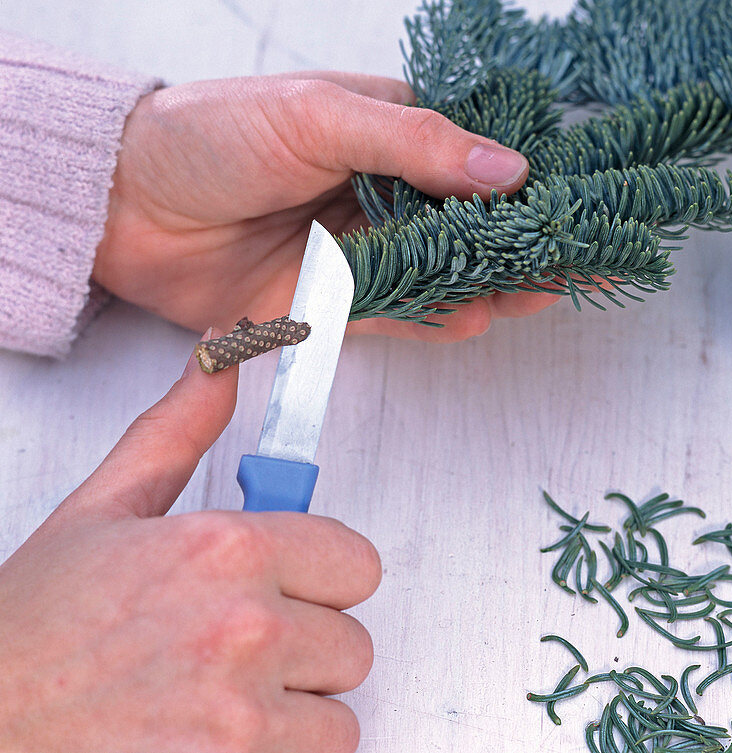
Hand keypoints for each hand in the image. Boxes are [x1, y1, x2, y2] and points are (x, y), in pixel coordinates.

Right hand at [0, 339, 380, 752]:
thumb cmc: (32, 635)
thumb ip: (178, 430)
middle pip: (352, 641)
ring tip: (217, 700)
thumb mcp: (103, 512)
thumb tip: (220, 359)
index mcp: (225, 549)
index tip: (291, 587)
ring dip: (292, 711)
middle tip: (237, 651)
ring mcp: (242, 712)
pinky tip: (214, 740)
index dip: (322, 578)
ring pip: (337, 711)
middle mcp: (245, 626)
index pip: (356, 562)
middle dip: (304, 647)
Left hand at [93, 72, 558, 341]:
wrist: (126, 205)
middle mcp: (388, 193)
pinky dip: (439, 318)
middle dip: (528, 244)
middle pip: (475, 223)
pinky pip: (401, 313)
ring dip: (495, 285)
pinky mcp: (338, 300)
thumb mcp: (317, 116)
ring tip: (544, 292)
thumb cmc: (214, 134)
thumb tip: (507, 167)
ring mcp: (367, 249)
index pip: (479, 158)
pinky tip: (476, 318)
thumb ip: (413, 142)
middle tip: (585, 262)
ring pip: (448, 273)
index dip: (532, 181)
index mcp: (392, 133)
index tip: (582, 202)